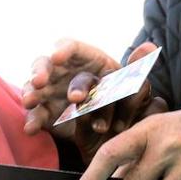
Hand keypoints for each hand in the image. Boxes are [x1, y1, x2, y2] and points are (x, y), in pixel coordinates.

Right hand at [23, 40, 165, 160]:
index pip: (71, 47)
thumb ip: (137, 69)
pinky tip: (31, 128)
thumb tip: (150, 47)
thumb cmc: (122, 102)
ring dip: (31, 92)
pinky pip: (36, 113)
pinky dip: (32, 120)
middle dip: (42, 72)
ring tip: (30, 101)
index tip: (57, 56)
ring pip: (36, 86)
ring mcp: (52, 91)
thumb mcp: (132, 88)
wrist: (114, 133)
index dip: (62, 49)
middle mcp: (65, 71)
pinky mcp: (46, 112)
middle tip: (40, 83)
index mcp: (87, 59)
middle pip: (47, 63)